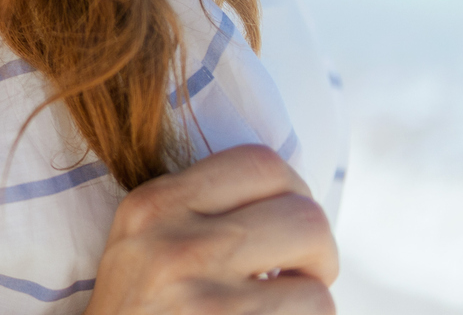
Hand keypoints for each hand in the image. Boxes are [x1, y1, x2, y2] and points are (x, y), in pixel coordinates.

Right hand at [86, 145, 337, 313]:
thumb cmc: (143, 314)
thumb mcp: (145, 244)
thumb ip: (202, 212)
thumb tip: (295, 201)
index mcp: (152, 205)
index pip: (262, 163)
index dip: (294, 195)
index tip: (284, 231)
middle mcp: (172, 244)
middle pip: (306, 216)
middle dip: (319, 254)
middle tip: (298, 280)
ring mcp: (202, 300)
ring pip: (318, 283)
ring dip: (311, 307)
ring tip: (279, 313)